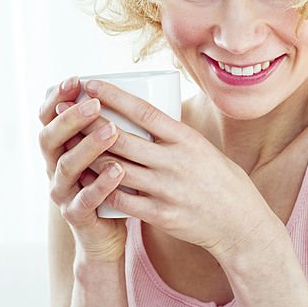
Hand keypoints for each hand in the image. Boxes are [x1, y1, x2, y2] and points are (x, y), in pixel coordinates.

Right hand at [38, 76, 127, 261]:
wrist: (106, 235)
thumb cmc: (111, 183)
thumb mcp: (105, 151)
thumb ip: (108, 123)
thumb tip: (134, 82)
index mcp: (59, 147)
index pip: (47, 117)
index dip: (56, 98)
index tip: (75, 80)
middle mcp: (54, 167)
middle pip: (50, 138)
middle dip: (71, 118)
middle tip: (94, 104)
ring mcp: (62, 192)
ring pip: (67, 166)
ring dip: (88, 146)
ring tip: (111, 131)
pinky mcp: (76, 214)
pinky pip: (85, 198)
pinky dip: (101, 184)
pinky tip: (118, 171)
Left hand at [81, 79, 277, 261]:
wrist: (239, 222)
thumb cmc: (220, 180)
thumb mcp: (202, 148)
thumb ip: (173, 136)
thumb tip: (144, 114)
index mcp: (186, 139)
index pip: (144, 111)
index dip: (114, 96)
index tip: (91, 84)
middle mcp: (175, 161)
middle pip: (122, 138)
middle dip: (91, 124)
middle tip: (68, 113)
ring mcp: (167, 189)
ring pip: (116, 169)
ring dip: (89, 157)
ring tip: (70, 145)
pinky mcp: (161, 214)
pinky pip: (122, 200)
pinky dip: (101, 190)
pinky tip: (86, 182)